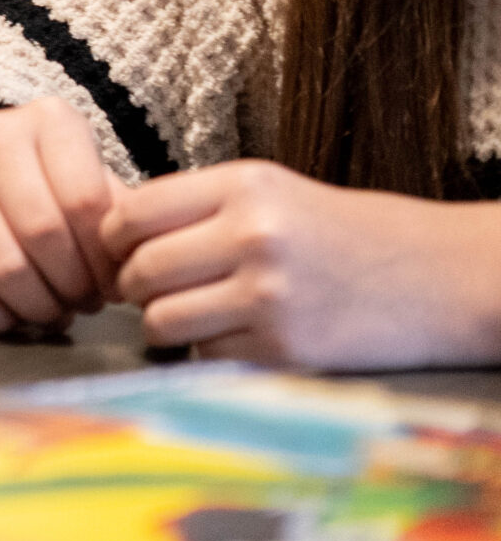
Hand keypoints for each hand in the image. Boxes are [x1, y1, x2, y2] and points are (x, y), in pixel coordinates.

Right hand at [0, 98, 121, 332]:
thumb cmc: (48, 188)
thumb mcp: (92, 183)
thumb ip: (121, 218)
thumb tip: (139, 271)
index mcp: (48, 119)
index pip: (86, 201)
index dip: (107, 259)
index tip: (114, 286)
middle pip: (43, 231)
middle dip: (74, 286)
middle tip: (84, 304)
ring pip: (3, 265)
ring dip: (38, 307)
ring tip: (54, 314)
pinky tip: (12, 319)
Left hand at [105, 160, 500, 367]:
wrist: (433, 276)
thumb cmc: (334, 232)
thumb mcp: (267, 191)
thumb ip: (194, 207)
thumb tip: (106, 236)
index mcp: (242, 185)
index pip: (131, 213)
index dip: (114, 238)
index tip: (123, 250)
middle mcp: (252, 235)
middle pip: (139, 271)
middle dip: (134, 286)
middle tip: (154, 289)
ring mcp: (269, 295)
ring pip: (160, 320)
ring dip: (165, 322)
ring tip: (193, 312)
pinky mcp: (285, 349)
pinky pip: (205, 355)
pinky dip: (209, 350)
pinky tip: (240, 334)